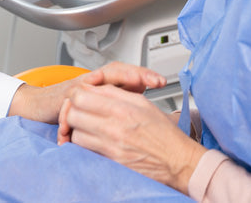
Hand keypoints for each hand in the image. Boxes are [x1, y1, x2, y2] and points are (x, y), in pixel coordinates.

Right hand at [8, 62, 165, 124]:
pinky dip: (97, 94)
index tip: (163, 82)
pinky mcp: (68, 94)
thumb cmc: (69, 110)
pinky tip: (106, 95)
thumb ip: (115, 105)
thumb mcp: (96, 108)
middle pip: (120, 71)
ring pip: (105, 77)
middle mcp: (94, 81)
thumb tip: (143, 109)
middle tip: (157, 80)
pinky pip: (84, 92)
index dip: (145, 76)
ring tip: (140, 82)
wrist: (38, 106)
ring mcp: (81, 85)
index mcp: (104, 84)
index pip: (129, 76)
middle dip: (140, 74)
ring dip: (124, 78)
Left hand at [57, 83, 205, 193]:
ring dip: (78, 130)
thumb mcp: (142, 102)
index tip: (80, 96)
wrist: (177, 161)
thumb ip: (116, 93)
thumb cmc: (163, 133)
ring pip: (76, 134)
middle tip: (80, 111)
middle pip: (74, 114)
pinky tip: (92, 141)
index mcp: (121, 108)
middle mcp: (114, 127)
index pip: (81, 96)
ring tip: (87, 127)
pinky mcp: (111, 162)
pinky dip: (84, 146)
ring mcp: (111, 147)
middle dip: (73, 111)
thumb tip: (96, 88)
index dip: (77, 94)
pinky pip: (85, 152)